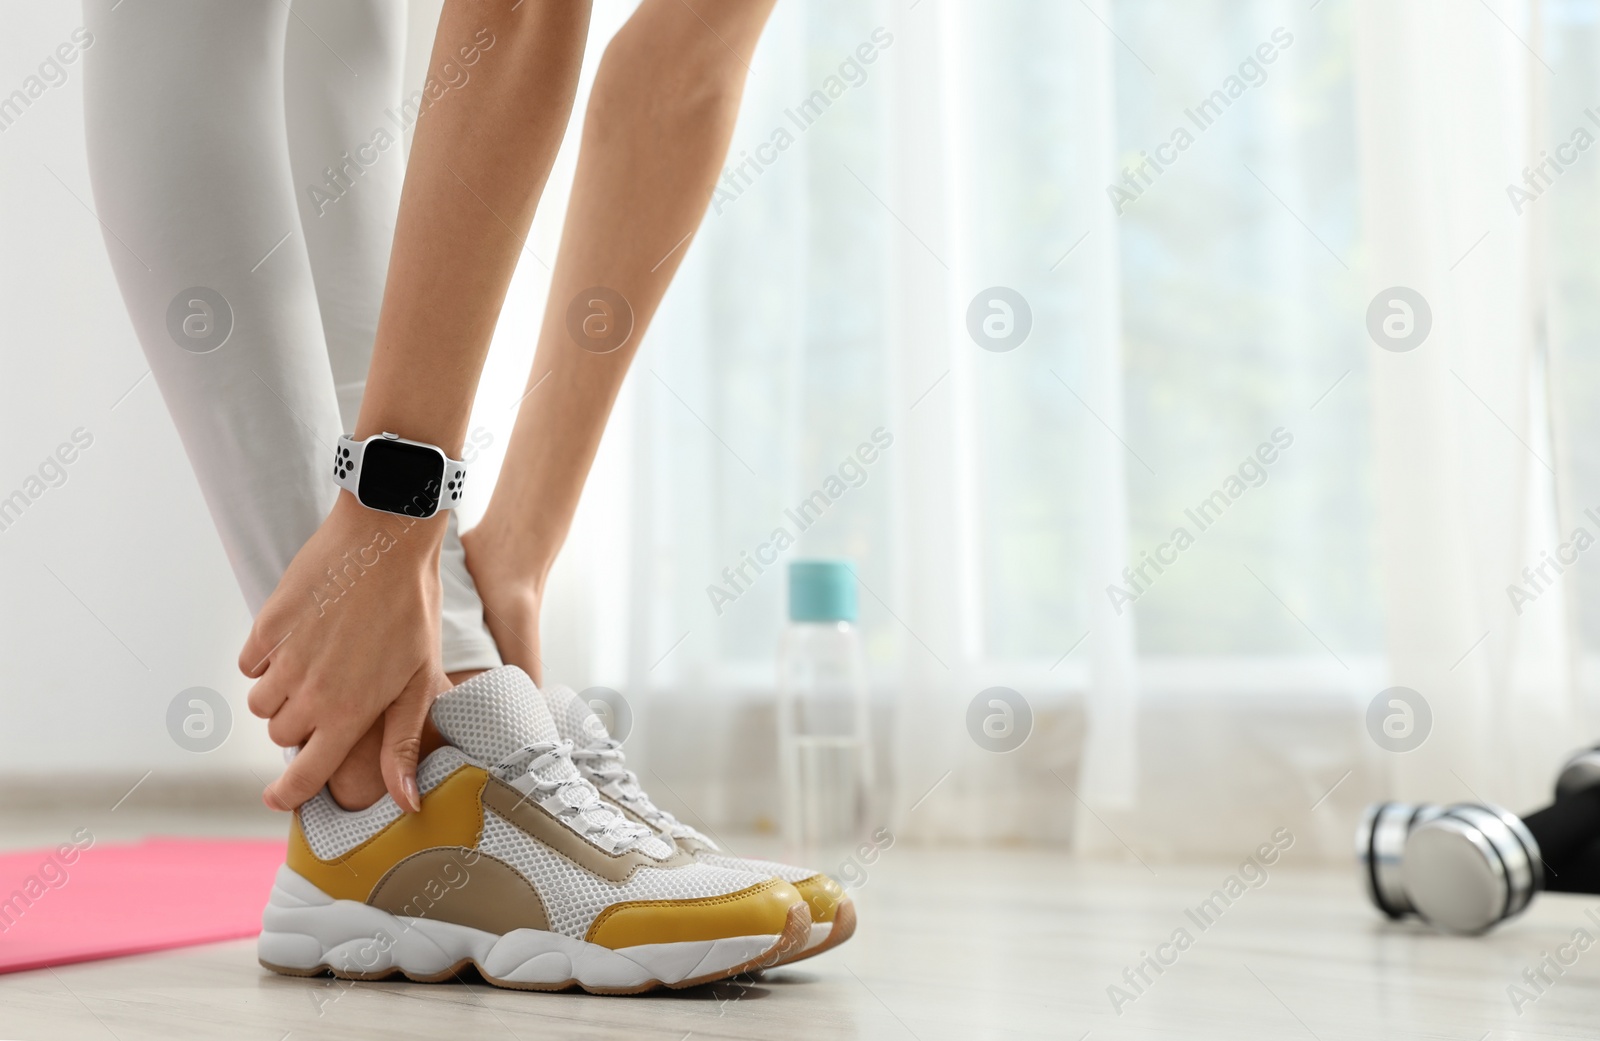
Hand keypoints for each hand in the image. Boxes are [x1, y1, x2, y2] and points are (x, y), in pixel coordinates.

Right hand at [239, 493, 450, 811]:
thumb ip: (402, 743)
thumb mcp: (420, 681)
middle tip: (329, 696)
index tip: (278, 800)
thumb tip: (405, 802)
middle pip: (281, 735)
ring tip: (316, 665)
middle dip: (300, 724)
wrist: (386, 540)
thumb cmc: (413, 611)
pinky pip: (250, 662)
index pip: (307, 773)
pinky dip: (267, 658)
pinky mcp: (267, 625)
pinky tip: (299, 638)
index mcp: (350, 712)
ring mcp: (285, 659)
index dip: (288, 794)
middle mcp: (311, 692)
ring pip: (261, 702)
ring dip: (281, 693)